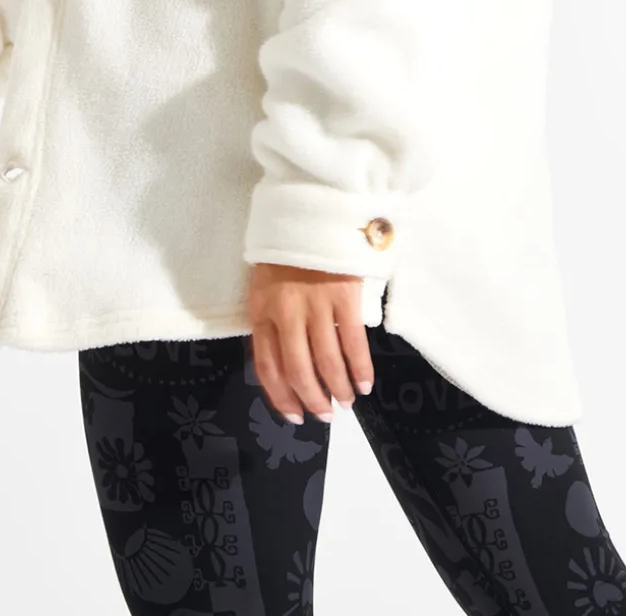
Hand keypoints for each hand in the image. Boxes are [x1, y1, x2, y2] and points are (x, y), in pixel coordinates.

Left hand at [246, 261, 375, 423]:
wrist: (311, 208)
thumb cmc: (287, 248)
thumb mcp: (265, 284)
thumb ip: (271, 320)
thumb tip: (284, 363)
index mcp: (261, 310)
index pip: (267, 366)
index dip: (280, 397)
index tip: (294, 415)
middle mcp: (285, 312)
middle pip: (298, 370)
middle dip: (313, 399)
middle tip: (325, 416)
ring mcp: (316, 305)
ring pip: (326, 361)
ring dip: (338, 389)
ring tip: (346, 403)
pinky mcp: (344, 296)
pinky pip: (353, 342)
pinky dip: (359, 368)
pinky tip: (364, 384)